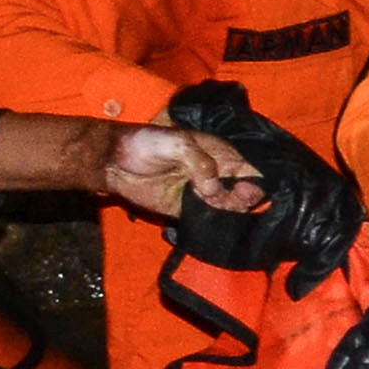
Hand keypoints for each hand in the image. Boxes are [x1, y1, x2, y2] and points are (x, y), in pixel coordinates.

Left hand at [92, 124, 259, 221]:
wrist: (113, 161)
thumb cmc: (146, 143)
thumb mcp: (179, 143)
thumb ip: (203, 164)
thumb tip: (215, 192)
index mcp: (221, 155)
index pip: (252, 173)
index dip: (255, 184)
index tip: (243, 191)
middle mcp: (216, 177)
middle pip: (245, 195)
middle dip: (242, 202)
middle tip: (220, 199)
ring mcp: (202, 195)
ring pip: (229, 211)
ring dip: (227, 214)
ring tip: (207, 206)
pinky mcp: (186, 212)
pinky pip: (208, 221)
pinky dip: (212, 225)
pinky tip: (206, 221)